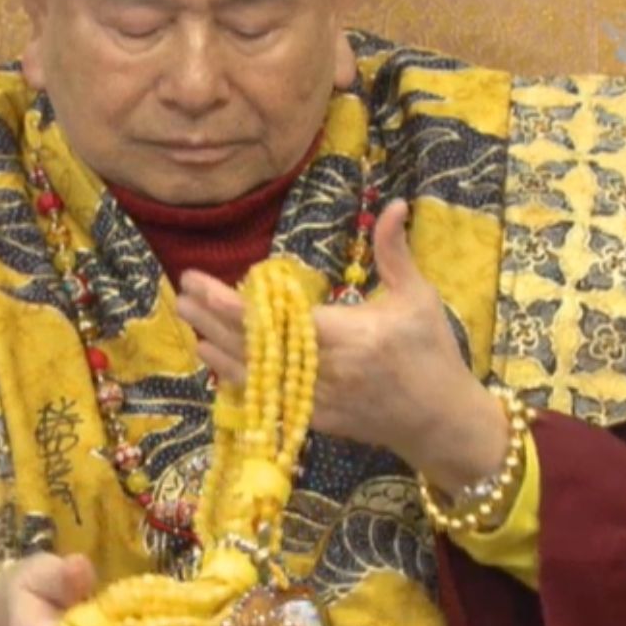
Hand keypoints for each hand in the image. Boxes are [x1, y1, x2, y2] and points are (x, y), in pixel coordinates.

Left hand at [178, 199, 507, 497]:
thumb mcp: (418, 298)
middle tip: (183, 293)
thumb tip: (394, 203)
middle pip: (253, 344)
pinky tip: (215, 358)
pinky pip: (266, 396)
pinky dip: (238, 377)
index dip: (230, 302)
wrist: (442, 422)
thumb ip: (396, 252)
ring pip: (253, 374)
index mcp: (349, 336)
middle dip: (213, 319)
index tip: (201, 280)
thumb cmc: (433, 354)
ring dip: (216, 346)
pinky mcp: (314, 421)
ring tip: (189, 320)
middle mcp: (326, 370)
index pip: (275, 318)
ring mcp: (317, 400)